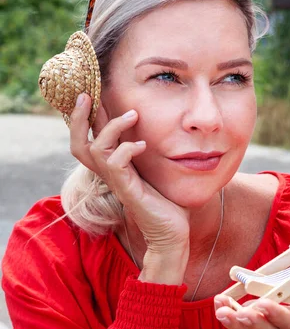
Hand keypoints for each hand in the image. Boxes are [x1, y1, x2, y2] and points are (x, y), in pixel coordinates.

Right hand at [69, 94, 189, 257]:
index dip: (83, 118)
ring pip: (95, 149)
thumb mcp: (155, 169)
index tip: (89, 94)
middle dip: (78, 118)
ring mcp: (117, 183)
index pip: (87, 140)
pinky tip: (144, 145)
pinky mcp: (127, 190)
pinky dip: (128, 149)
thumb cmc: (167, 202)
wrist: (172, 234)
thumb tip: (154, 125)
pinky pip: (115, 164)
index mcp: (113, 167)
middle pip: (78, 144)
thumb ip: (148, 150)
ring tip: (133, 115)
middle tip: (86, 95)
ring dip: (112, 128)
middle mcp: (109, 174)